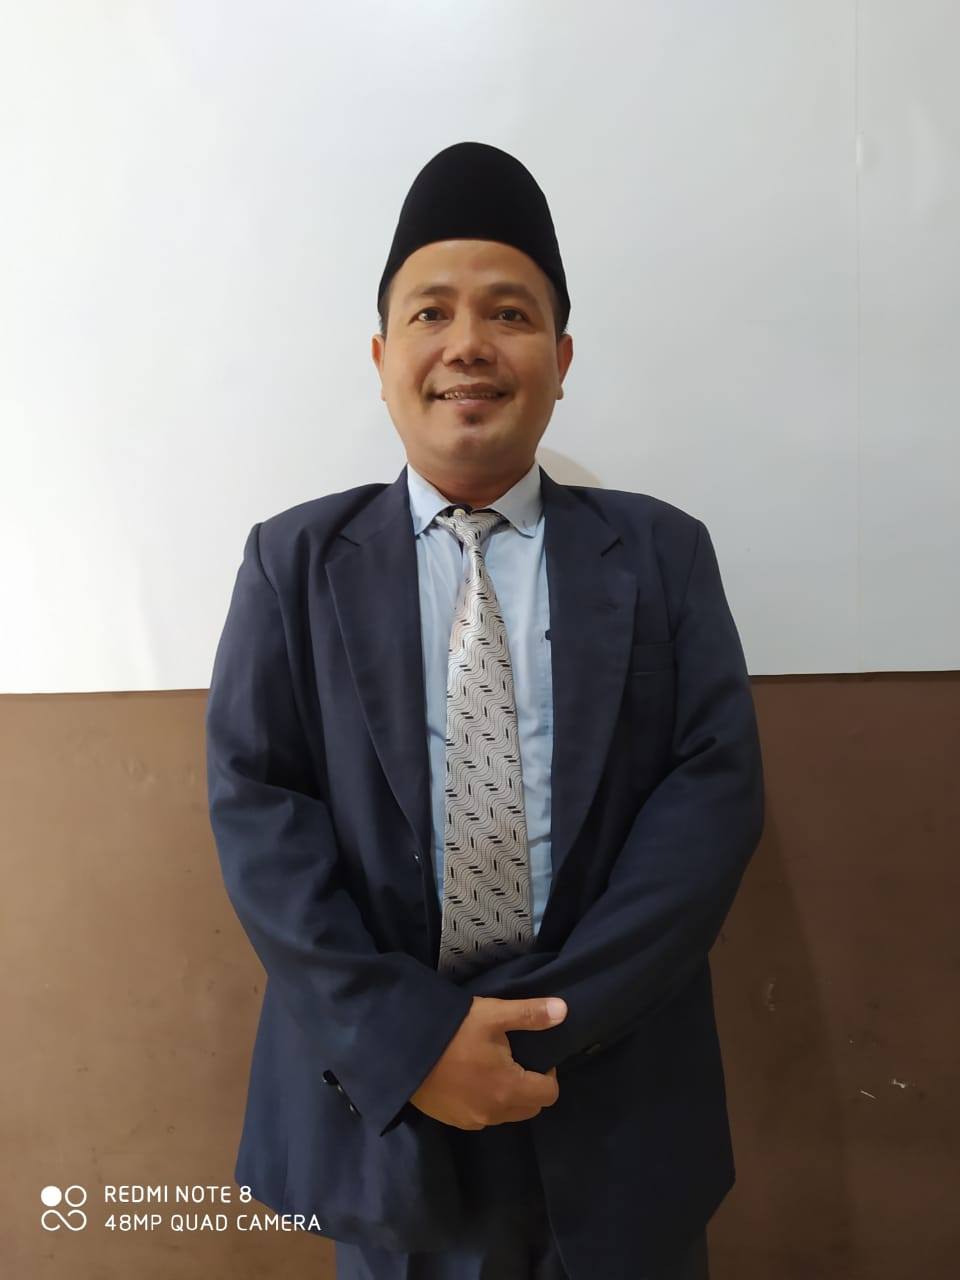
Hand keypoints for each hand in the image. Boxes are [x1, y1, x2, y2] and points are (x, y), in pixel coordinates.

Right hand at [409, 995, 566, 1130]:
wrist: (402, 1050)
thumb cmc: (453, 1030)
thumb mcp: (493, 1015)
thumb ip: (531, 1014)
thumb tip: (565, 1011)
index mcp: (509, 1089)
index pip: (549, 1095)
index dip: (549, 1075)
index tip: (534, 1055)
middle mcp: (494, 1113)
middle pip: (529, 1108)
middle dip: (531, 1087)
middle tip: (515, 1060)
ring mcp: (471, 1120)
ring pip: (505, 1114)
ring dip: (508, 1096)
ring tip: (492, 1067)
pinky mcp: (451, 1120)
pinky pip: (481, 1117)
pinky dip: (485, 1102)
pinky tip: (470, 1078)